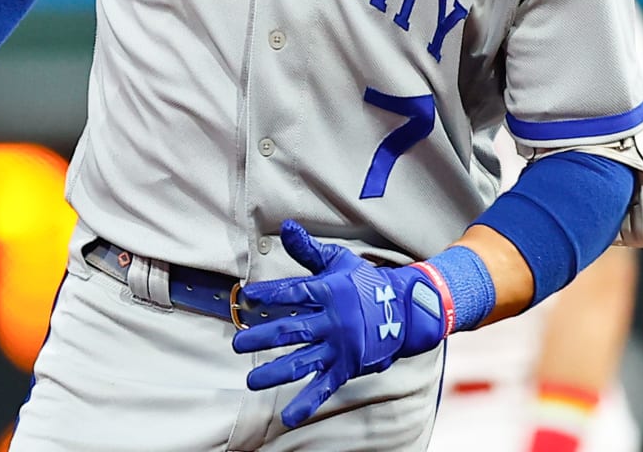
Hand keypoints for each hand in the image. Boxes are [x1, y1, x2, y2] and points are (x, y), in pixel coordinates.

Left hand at [233, 219, 446, 426]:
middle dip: (261, 337)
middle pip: (290, 330)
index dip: (270, 294)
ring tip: (252, 381)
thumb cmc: (365, 283)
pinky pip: (324, 387)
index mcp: (328, 293)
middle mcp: (331, 322)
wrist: (405, 311)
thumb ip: (309, 250)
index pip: (294, 293)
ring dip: (275, 372)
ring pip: (301, 361)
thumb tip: (286, 226)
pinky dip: (307, 403)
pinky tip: (288, 417)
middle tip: (237, 343)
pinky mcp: (346, 367)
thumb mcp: (339, 261)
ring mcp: (338, 347)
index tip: (248, 296)